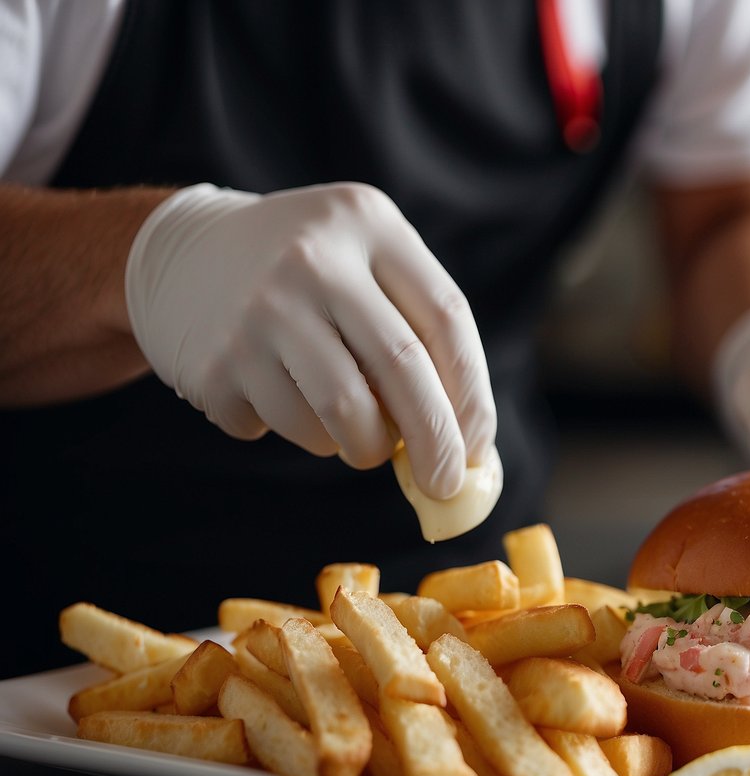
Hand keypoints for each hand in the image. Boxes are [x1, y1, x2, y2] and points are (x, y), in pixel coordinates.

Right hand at [125, 182, 495, 497]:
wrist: (181, 256)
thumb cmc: (307, 277)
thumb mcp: (363, 265)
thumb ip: (417, 335)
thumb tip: (467, 447)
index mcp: (366, 223)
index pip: (446, 316)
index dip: (471, 392)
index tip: (478, 447)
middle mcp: (312, 258)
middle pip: (401, 367)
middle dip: (435, 442)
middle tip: (444, 486)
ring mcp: (258, 309)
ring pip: (343, 415)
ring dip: (361, 445)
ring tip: (350, 426)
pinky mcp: (216, 362)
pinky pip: (284, 429)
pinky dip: (300, 431)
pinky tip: (277, 391)